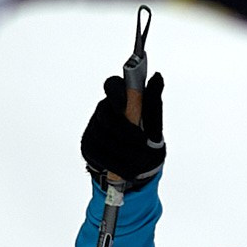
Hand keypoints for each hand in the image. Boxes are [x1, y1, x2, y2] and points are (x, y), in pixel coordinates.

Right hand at [79, 71, 166, 189]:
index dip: (116, 94)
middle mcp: (103, 109)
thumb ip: (153, 101)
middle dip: (124, 131)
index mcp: (119, 97)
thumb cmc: (147, 136)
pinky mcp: (88, 146)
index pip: (112, 86)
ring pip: (103, 138)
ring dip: (122, 150)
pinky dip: (116, 164)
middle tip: (143, 143)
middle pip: (106, 116)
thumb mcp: (154, 121)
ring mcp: (93, 128)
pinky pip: (99, 155)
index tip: (124, 105)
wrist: (140, 164)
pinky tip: (128, 170)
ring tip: (140, 160)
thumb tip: (158, 76)